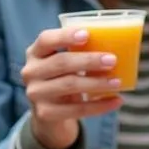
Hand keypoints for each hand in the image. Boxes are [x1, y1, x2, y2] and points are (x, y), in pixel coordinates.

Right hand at [22, 26, 122, 148]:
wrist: (49, 114)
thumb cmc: (62, 79)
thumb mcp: (64, 64)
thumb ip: (79, 52)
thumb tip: (116, 44)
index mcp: (35, 53)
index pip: (46, 40)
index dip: (65, 36)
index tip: (87, 35)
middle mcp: (30, 72)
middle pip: (61, 62)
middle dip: (89, 60)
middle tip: (112, 60)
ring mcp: (35, 94)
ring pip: (69, 85)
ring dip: (96, 83)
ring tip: (117, 82)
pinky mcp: (45, 114)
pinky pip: (76, 109)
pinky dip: (99, 106)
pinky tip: (116, 101)